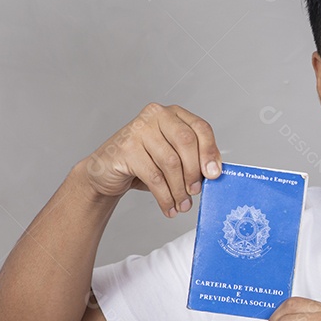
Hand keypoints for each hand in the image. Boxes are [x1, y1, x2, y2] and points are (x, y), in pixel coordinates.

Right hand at [81, 102, 220, 217]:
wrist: (106, 171)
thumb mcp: (172, 157)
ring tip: (182, 204)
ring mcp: (138, 130)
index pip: (200, 128)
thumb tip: (214, 174)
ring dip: (179, 189)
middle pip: (186, 142)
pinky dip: (165, 196)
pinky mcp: (126, 148)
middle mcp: (156, 116)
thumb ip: (192, 159)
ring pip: (170, 162)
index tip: (214, 174)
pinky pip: (154, 177)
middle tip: (196, 191)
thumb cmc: (143, 163)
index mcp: (173, 114)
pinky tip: (169, 206)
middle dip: (194, 171)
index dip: (210, 152)